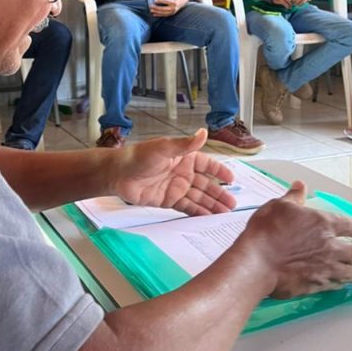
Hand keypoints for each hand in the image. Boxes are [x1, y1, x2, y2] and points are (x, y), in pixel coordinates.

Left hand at [112, 130, 236, 214]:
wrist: (118, 175)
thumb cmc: (139, 157)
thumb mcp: (164, 148)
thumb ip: (186, 144)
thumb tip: (204, 132)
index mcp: (184, 157)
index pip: (207, 164)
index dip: (220, 172)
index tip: (232, 179)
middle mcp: (183, 172)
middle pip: (206, 184)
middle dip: (219, 194)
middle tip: (233, 205)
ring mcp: (176, 187)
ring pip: (199, 197)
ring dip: (211, 205)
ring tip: (225, 214)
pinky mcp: (168, 200)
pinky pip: (187, 207)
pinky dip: (198, 212)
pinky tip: (208, 218)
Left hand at [149, 0, 189, 16]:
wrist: (183, 1)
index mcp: (175, 2)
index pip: (167, 1)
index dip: (161, 1)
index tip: (155, 0)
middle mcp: (174, 8)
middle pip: (164, 9)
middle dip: (157, 8)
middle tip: (151, 6)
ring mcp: (172, 12)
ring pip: (163, 13)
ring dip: (157, 12)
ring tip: (151, 10)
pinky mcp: (171, 14)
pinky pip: (164, 15)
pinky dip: (159, 15)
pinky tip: (154, 14)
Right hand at [242, 183, 351, 298]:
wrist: (257, 263)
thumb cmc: (267, 231)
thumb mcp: (279, 206)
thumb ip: (294, 197)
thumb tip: (300, 185)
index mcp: (323, 223)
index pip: (349, 226)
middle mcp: (330, 246)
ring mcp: (325, 268)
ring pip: (351, 272)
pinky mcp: (316, 285)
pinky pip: (335, 285)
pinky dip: (341, 285)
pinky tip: (342, 285)